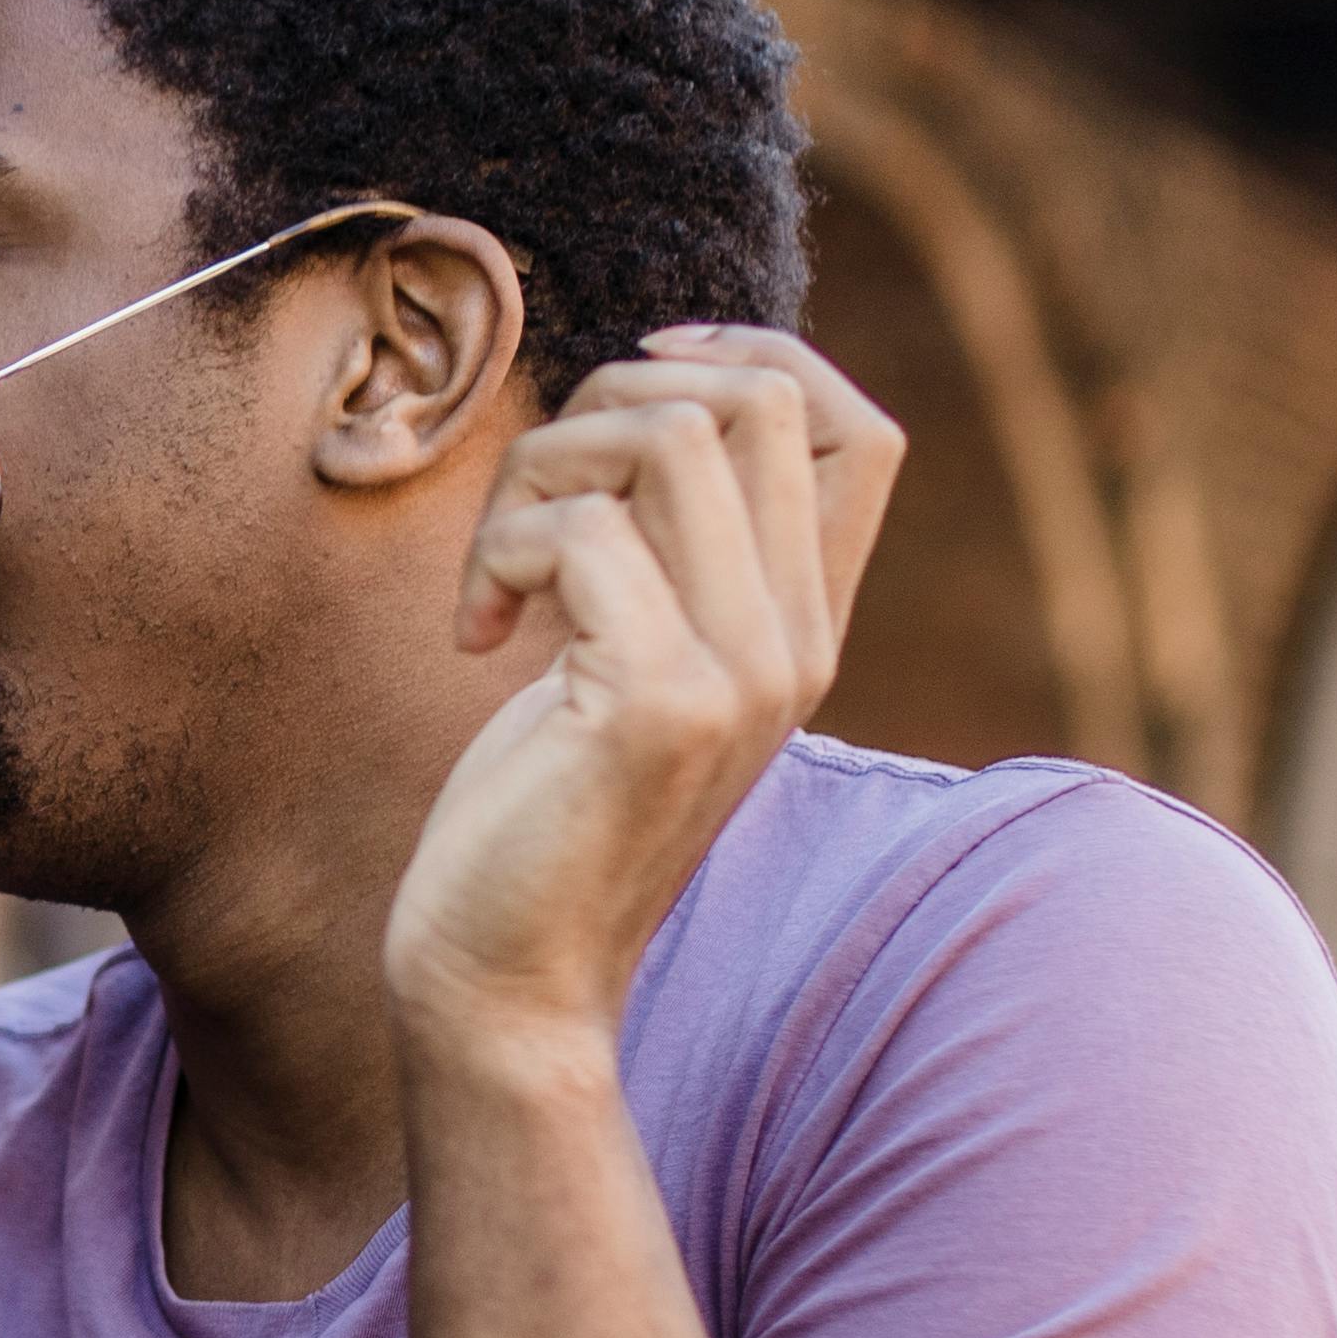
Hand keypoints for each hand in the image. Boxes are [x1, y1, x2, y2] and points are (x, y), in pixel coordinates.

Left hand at [385, 327, 905, 1039]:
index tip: (633, 386)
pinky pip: (581, 530)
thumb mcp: (633, 656)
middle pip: (755, 398)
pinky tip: (479, 636)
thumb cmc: (543, 809)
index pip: (858, 426)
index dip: (747, 359)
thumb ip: (671, 553)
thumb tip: (644, 394)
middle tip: (534, 505)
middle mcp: (801, 643)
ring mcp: (745, 673)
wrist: (513, 978)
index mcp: (806, 627)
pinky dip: (500, 552)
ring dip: (541, 469)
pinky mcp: (661, 702)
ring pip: (666, 435)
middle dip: (607, 404)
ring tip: (501, 572)